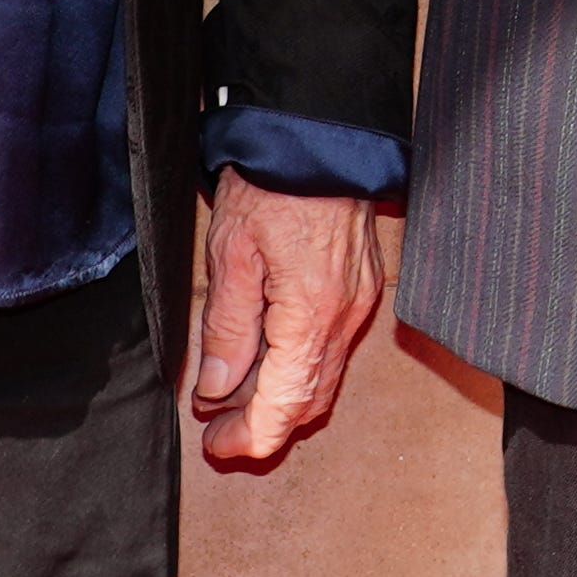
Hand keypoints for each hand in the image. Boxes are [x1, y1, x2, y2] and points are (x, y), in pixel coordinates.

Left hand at [189, 172, 393, 464]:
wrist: (317, 131)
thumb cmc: (273, 181)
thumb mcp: (231, 253)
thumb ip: (226, 327)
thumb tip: (216, 386)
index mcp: (312, 314)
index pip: (284, 405)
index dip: (249, 436)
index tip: (216, 446)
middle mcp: (345, 316)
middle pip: (309, 400)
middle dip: (263, 423)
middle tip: (217, 428)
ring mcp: (359, 301)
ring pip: (323, 376)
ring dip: (280, 396)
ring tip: (232, 393)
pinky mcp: (360, 285)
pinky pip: (332, 346)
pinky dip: (298, 365)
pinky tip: (265, 355)